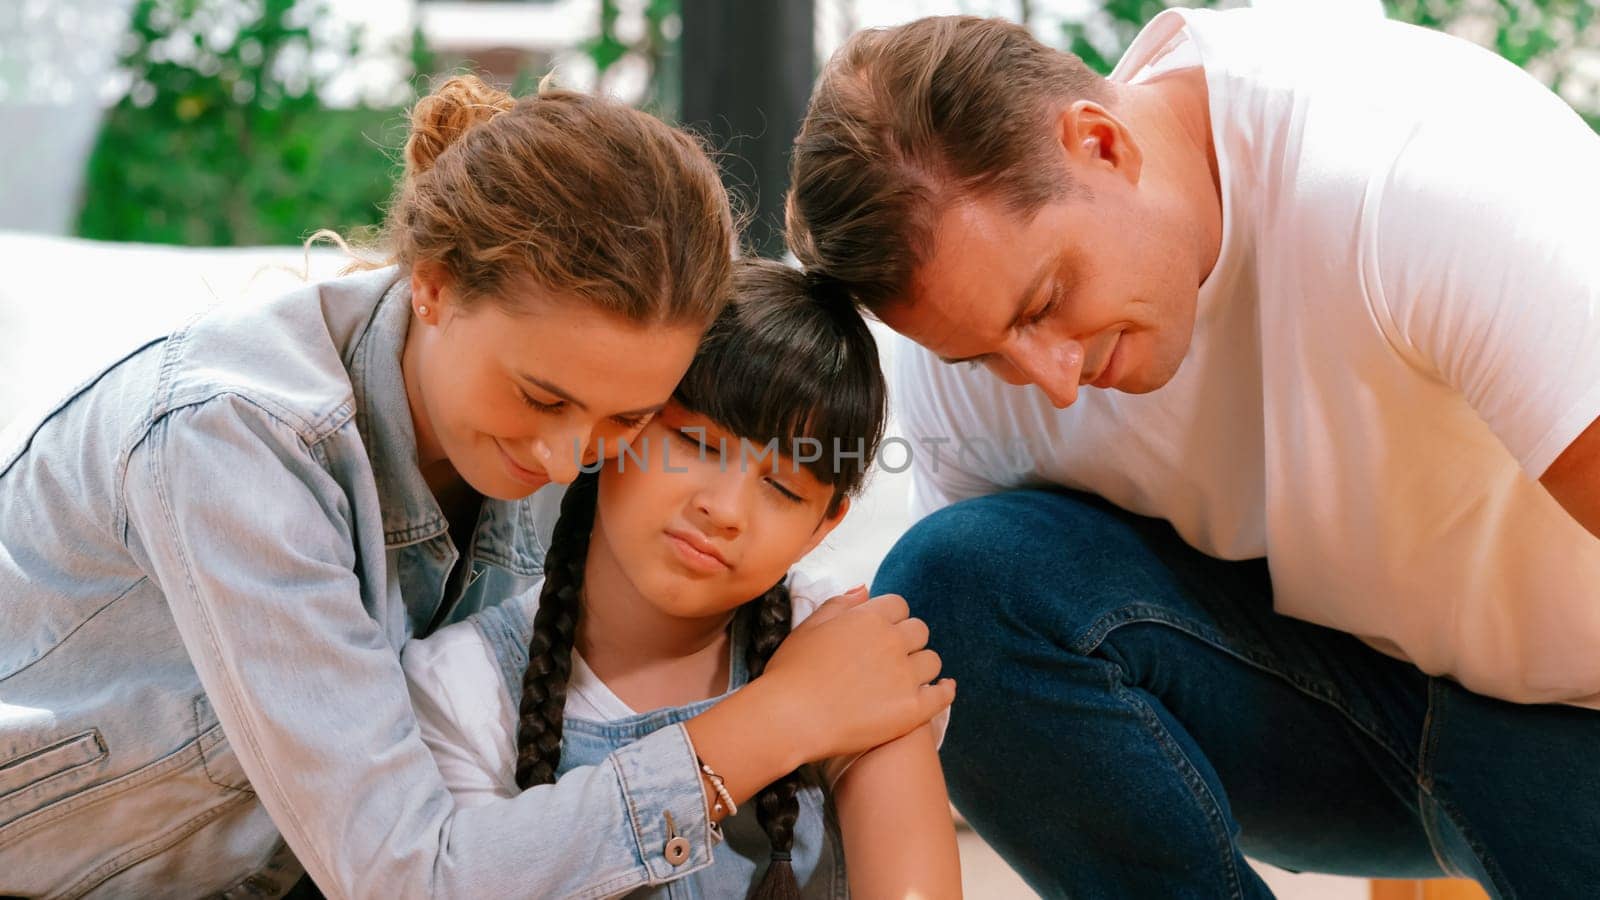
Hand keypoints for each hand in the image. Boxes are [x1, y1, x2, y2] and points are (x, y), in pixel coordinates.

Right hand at [761, 592, 954, 761]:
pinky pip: (942, 694)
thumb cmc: (791, 672)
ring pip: (932, 661)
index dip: (891, 619)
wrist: (789, 718)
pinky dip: (944, 690)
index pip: (899, 606)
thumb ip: (840, 604)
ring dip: (922, 666)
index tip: (882, 633)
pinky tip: (941, 690)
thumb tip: (864, 588)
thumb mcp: (809, 627)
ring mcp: (904, 676)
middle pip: (920, 630)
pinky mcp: (912, 709)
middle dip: (908, 640)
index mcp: (868, 618)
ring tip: (907, 678)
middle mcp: (892, 641)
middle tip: (893, 657)